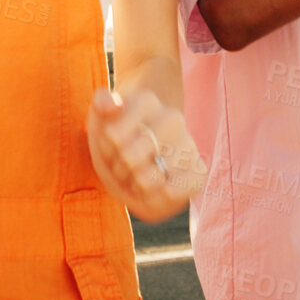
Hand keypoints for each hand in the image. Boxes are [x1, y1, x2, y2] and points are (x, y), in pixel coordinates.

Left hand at [86, 87, 205, 222]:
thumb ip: (102, 103)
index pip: (114, 135)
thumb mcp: (100, 118)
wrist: (135, 162)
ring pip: (149, 180)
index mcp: (146, 101)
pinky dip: (157, 198)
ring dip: (135, 185)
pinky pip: (175, 193)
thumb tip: (115, 106)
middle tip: (123, 161)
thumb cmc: (115, 140)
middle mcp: (172, 118)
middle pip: (130, 159)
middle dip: (119, 166)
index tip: (111, 141)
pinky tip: (154, 189)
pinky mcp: (198, 172)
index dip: (107, 147)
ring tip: (137, 174)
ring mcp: (188, 145)